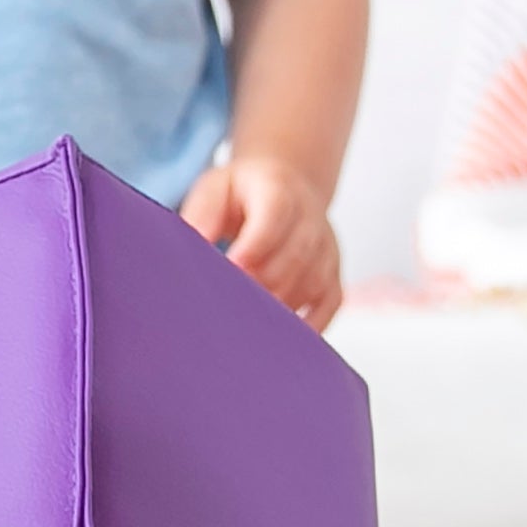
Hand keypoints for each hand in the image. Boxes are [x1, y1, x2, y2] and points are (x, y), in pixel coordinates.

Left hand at [179, 154, 342, 328]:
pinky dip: (311, 324)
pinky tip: (283, 338)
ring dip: (282, 307)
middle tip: (230, 306)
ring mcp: (326, 248)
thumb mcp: (215, 189)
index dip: (254, 246)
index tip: (230, 268)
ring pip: (313, 282)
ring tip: (247, 328)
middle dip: (262, 283)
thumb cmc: (242, 193)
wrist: (286, 187)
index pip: (274, 217)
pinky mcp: (333, 272)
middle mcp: (310, 219)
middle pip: (295, 255)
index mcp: (278, 191)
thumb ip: (203, 214)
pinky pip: (331, 302)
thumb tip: (192, 246)